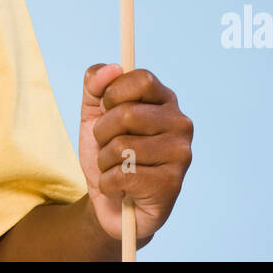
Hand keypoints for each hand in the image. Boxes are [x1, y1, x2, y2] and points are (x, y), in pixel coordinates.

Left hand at [78, 64, 192, 242]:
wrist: (111, 204)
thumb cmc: (107, 154)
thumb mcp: (92, 114)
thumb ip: (94, 85)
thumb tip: (111, 68)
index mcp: (165, 100)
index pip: (141, 79)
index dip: (113, 93)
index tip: (106, 109)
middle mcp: (180, 124)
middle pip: (127, 113)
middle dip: (102, 132)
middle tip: (107, 146)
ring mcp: (180, 154)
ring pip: (122, 146)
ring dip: (104, 161)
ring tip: (114, 168)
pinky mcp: (172, 184)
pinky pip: (123, 175)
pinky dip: (108, 183)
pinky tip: (120, 188)